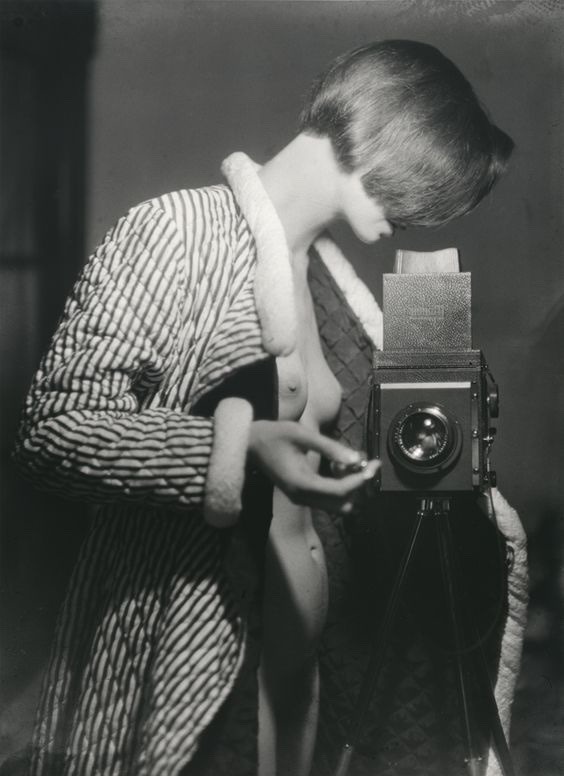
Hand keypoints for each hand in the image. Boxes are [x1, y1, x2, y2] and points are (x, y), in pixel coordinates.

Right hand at [247, 420, 378, 513]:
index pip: (340, 491)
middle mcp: (302, 497)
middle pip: (342, 503)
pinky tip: (337, 465)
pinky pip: (328, 499)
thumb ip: (329, 447)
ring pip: (337, 504)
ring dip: (349, 487)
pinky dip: (339, 486)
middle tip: (366, 463)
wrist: (251, 444)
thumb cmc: (276, 435)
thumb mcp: (302, 435)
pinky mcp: (301, 496)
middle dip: (357, 485)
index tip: (374, 464)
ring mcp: (301, 499)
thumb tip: (356, 458)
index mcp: (301, 483)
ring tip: (347, 462)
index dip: (360, 479)